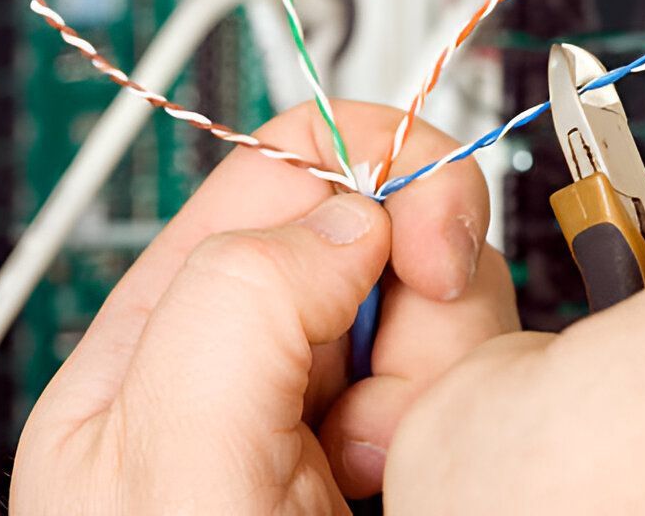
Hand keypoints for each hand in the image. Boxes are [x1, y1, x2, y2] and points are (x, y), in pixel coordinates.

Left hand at [11, 102, 518, 512]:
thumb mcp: (167, 471)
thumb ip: (236, 308)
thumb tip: (351, 220)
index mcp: (171, 331)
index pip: (284, 168)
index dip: (372, 170)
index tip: (421, 244)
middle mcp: (258, 351)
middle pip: (383, 227)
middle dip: (419, 297)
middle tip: (387, 402)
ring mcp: (339, 397)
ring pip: (444, 300)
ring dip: (445, 371)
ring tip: (390, 465)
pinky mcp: (414, 434)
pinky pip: (478, 372)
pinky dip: (473, 415)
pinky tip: (420, 476)